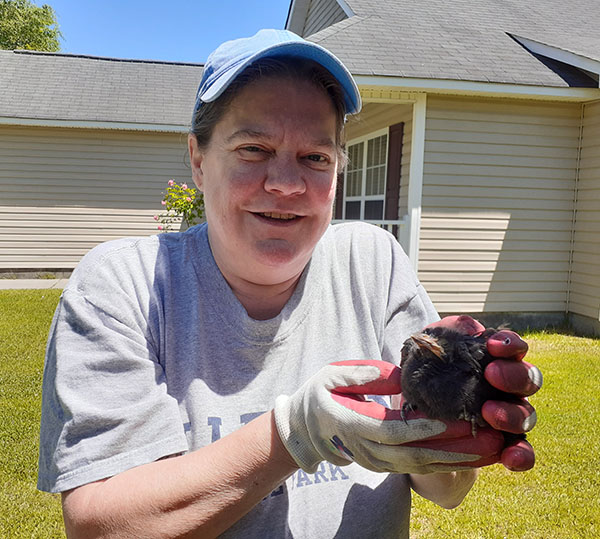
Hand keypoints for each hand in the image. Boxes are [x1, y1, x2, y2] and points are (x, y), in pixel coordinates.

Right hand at [274, 360, 506, 473]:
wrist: (304, 427)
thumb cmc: (320, 394)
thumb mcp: (333, 374)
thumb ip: (364, 374)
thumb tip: (399, 376)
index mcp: (354, 425)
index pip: (394, 431)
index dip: (426, 429)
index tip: (456, 421)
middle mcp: (368, 451)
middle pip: (416, 456)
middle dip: (455, 450)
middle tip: (490, 440)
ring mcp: (377, 462)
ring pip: (422, 468)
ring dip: (458, 461)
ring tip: (492, 450)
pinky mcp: (386, 465)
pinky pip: (420, 469)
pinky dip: (448, 464)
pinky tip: (473, 457)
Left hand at [427, 315, 542, 470]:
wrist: (410, 415)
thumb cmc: (423, 373)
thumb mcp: (427, 349)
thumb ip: (446, 333)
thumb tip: (470, 328)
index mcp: (492, 359)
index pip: (513, 347)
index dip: (511, 344)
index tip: (494, 345)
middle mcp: (507, 386)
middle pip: (529, 379)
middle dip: (515, 375)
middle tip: (492, 374)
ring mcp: (507, 416)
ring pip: (527, 415)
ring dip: (513, 414)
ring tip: (489, 413)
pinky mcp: (501, 445)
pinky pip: (521, 452)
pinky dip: (521, 456)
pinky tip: (509, 459)